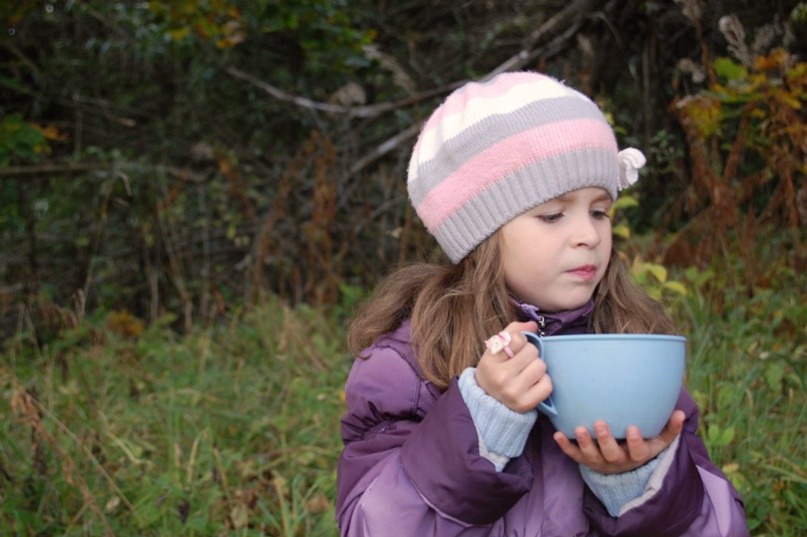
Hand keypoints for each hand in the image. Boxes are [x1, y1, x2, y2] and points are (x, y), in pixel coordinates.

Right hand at [475, 321, 551, 412]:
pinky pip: (547, 384)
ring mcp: (513, 392)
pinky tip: (532, 384)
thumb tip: (533, 325)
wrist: (489, 402)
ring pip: (541, 366)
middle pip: (532, 351)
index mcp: (489, 361)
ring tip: (526, 373)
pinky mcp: (525, 404)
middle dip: (530, 354)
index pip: (517, 338)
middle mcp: (500, 377)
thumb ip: (512, 332)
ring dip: (537, 367)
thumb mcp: (495, 350)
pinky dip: (543, 382)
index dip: (521, 340)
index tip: (515, 348)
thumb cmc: (495, 370)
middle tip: (521, 362)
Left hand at [553, 410, 685, 473]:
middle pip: (611, 454)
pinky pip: (574, 455)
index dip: (635, 442)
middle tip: (600, 424)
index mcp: (636, 456)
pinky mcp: (585, 459)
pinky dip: (565, 446)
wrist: (624, 465)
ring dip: (584, 443)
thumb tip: (681, 413)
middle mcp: (617, 461)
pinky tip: (557, 435)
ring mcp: (599, 461)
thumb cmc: (643, 445)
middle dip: (606, 440)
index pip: (637, 452)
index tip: (633, 428)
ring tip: (578, 428)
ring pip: (591, 456)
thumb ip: (670, 428)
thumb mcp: (659, 440)